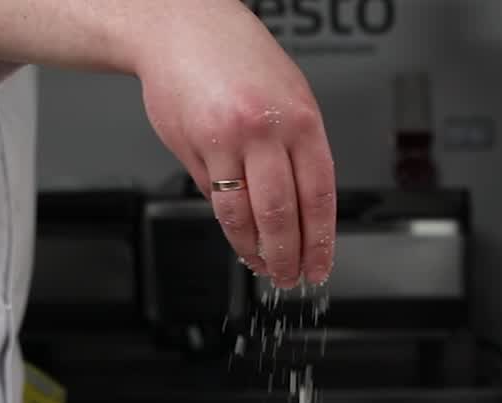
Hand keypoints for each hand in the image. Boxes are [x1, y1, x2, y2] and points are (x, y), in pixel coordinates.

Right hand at [133, 1, 335, 287]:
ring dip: (255, 249)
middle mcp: (266, 129)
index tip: (321, 265)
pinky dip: (228, 226)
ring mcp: (227, 139)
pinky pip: (214, 199)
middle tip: (290, 277)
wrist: (180, 25)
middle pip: (282, 214)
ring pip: (244, 214)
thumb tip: (299, 207)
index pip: (319, 195)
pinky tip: (237, 239)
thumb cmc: (237, 56)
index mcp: (302, 118)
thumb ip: (296, 150)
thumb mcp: (289, 95)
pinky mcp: (194, 147)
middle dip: (288, 255)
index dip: (321, 240)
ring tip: (263, 266)